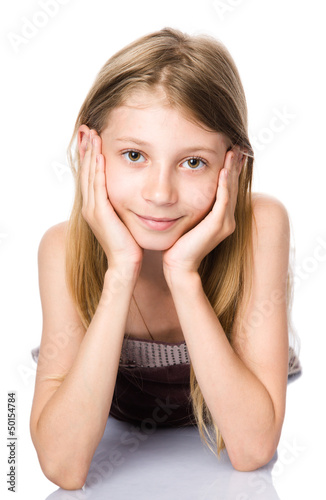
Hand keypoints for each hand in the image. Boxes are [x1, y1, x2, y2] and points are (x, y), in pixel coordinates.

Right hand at [80, 127, 143, 272]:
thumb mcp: (124, 218)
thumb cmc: (129, 244)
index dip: (89, 155)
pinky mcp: (100, 213)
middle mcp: (90, 206)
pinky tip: (100, 156)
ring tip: (92, 134)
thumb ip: (123, 204)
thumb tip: (132, 192)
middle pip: (86, 171)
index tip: (92, 137)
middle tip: (87, 128)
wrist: (126, 263)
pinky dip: (97, 170)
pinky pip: (98, 187)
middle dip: (86, 149)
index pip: (90, 175)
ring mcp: (93, 210)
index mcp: (94, 207)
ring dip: (90, 154)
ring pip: (89, 175)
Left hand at [162, 148, 243, 283]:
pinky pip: (223, 201)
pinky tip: (224, 170)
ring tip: (233, 152)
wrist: (178, 265)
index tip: (230, 151)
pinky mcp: (218, 225)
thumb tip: (183, 191)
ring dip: (232, 170)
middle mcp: (228, 220)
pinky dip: (224, 185)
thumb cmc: (178, 244)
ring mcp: (225, 223)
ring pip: (231, 191)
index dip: (230, 170)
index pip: (228, 189)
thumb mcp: (187, 220)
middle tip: (236, 145)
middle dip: (235, 165)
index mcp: (222, 218)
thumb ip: (192, 207)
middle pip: (233, 186)